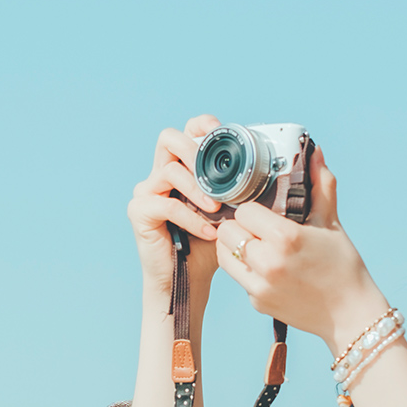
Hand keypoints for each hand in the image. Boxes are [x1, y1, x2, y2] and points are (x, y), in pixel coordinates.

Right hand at [126, 115, 223, 301]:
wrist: (187, 281)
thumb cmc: (207, 247)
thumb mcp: (228, 212)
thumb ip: (236, 190)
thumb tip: (267, 172)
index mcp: (179, 169)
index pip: (185, 132)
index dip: (201, 126)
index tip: (220, 132)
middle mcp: (158, 175)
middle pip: (168, 138)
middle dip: (196, 151)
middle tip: (217, 177)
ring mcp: (146, 193)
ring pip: (170, 171)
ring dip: (198, 189)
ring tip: (217, 210)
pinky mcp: (140, 213)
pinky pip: (166, 205)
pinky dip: (191, 217)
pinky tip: (207, 231)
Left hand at [213, 146, 389, 345]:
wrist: (350, 314)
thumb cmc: (343, 265)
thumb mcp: (330, 223)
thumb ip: (320, 185)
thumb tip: (315, 152)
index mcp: (285, 237)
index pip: (244, 211)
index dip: (252, 208)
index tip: (262, 210)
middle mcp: (268, 262)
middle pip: (227, 232)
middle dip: (239, 226)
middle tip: (254, 227)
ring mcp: (259, 284)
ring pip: (225, 254)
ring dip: (234, 246)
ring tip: (254, 244)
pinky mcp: (256, 301)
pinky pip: (238, 276)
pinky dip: (246, 269)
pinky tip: (266, 266)